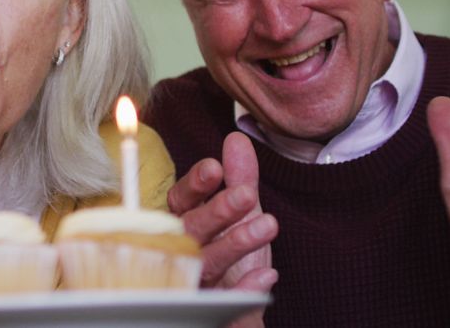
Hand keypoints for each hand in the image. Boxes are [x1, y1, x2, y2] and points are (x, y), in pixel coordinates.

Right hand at [168, 133, 278, 326]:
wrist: (237, 309)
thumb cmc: (231, 253)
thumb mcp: (240, 213)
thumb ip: (239, 178)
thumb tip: (237, 138)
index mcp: (185, 224)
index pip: (180, 200)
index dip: (195, 185)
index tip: (214, 168)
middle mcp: (183, 252)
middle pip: (190, 230)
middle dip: (217, 211)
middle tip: (247, 195)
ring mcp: (196, 283)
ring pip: (208, 263)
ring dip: (236, 243)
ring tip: (269, 225)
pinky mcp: (211, 311)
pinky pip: (225, 304)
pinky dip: (245, 290)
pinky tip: (268, 277)